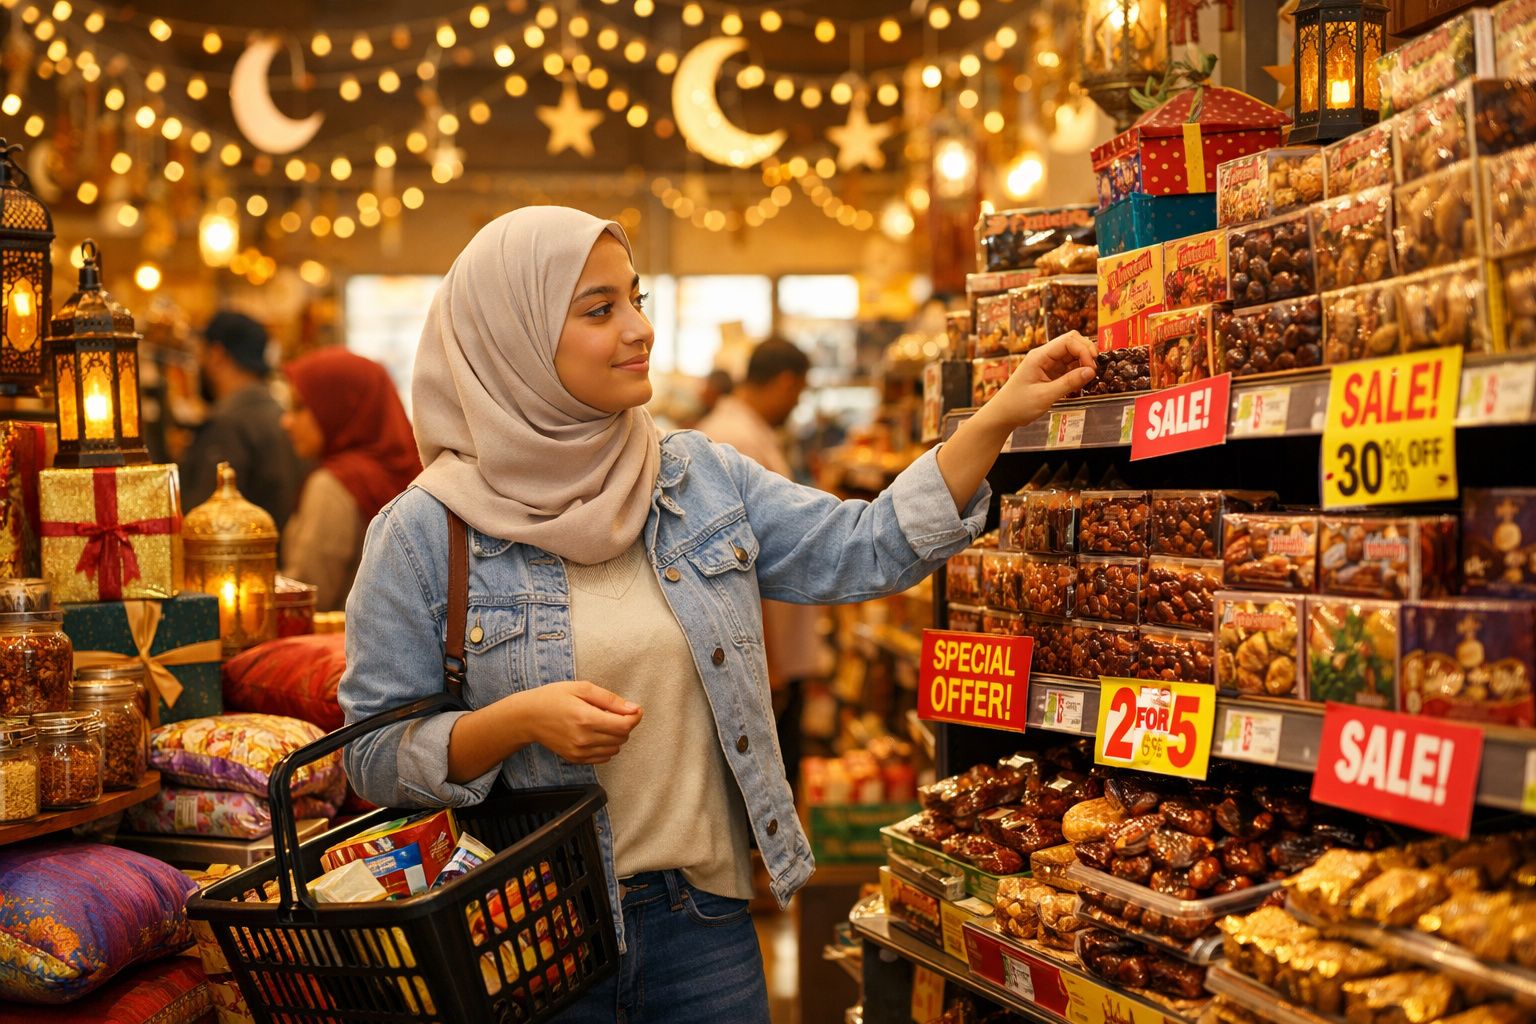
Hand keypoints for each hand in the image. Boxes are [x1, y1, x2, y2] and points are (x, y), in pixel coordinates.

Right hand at [521, 680, 643, 763]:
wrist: (528, 717)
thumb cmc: (553, 698)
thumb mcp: (582, 688)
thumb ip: (610, 699)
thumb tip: (633, 708)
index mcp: (586, 719)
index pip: (624, 725)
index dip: (635, 717)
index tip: (635, 710)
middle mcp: (584, 739)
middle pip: (622, 738)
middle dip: (625, 724)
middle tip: (614, 712)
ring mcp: (579, 752)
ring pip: (615, 749)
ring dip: (616, 736)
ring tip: (603, 723)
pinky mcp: (575, 759)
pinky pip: (603, 758)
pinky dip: (606, 747)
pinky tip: (597, 734)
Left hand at [983, 331, 1096, 431]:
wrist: (1003, 414)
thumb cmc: (1018, 405)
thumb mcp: (1045, 395)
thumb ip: (1068, 383)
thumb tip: (1091, 371)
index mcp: (1040, 356)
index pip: (1068, 341)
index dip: (1084, 350)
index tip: (1091, 367)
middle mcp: (1044, 356)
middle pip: (1072, 342)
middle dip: (1086, 352)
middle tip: (1094, 370)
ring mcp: (1048, 364)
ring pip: (1072, 354)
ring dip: (1084, 362)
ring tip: (1090, 376)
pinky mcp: (1051, 373)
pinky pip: (1069, 366)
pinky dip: (1078, 370)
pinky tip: (1082, 381)